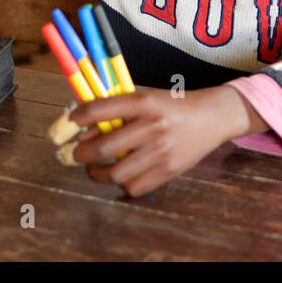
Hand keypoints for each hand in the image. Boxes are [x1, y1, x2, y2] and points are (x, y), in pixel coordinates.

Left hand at [67, 85, 263, 196]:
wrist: (212, 117)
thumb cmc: (172, 105)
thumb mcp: (146, 96)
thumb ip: (117, 108)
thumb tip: (83, 126)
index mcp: (144, 102)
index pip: (101, 109)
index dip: (78, 117)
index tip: (69, 122)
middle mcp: (152, 126)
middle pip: (104, 147)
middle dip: (81, 153)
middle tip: (76, 153)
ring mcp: (162, 151)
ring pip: (116, 173)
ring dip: (97, 173)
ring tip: (94, 168)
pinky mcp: (169, 170)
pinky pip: (134, 187)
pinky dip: (121, 184)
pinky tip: (120, 175)